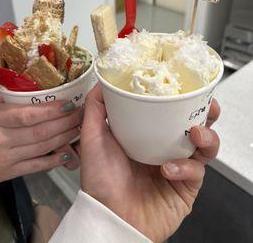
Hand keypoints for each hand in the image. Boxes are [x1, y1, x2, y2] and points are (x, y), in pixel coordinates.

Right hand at [0, 95, 81, 184]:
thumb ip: (7, 100)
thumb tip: (30, 85)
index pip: (27, 114)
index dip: (51, 110)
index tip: (69, 103)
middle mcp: (0, 138)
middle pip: (40, 131)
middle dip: (65, 122)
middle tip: (80, 114)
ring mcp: (6, 158)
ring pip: (42, 147)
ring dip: (64, 137)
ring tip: (78, 128)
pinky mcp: (9, 173)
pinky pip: (37, 166)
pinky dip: (54, 160)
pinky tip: (67, 153)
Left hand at [81, 84, 219, 242]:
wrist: (109, 217)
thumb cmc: (100, 181)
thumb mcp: (92, 139)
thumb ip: (95, 109)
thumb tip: (101, 83)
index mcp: (148, 134)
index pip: (170, 111)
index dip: (180, 98)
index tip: (184, 85)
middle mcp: (165, 148)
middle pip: (195, 125)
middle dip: (206, 114)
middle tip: (207, 106)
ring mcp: (178, 167)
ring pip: (205, 146)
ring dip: (206, 137)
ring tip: (195, 133)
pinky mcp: (186, 187)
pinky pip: (196, 172)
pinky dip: (185, 167)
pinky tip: (168, 169)